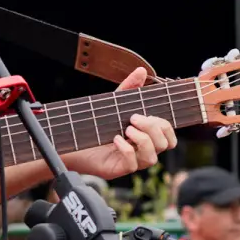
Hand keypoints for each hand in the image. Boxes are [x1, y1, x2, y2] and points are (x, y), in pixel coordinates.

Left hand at [61, 67, 177, 179]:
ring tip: (126, 130)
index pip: (169, 136)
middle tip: (133, 119)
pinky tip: (115, 139)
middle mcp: (141, 150)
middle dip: (153, 129)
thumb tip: (142, 71)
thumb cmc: (96, 124)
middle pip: (166, 145)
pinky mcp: (118, 169)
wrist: (71, 140)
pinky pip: (133, 165)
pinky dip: (127, 150)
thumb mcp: (114, 104)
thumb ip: (128, 88)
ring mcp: (131, 161)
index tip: (144, 113)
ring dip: (143, 140)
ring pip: (152, 158)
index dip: (164, 125)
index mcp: (145, 137)